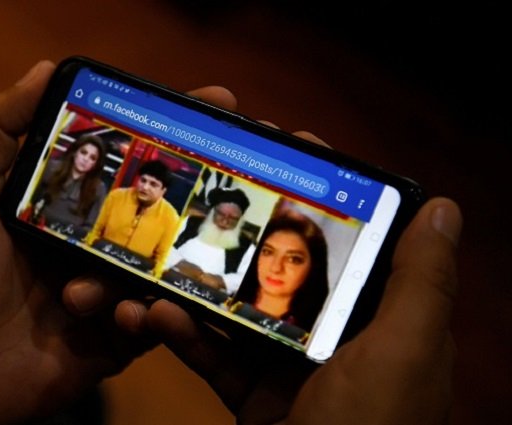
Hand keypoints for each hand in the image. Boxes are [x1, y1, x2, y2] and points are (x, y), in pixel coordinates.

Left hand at [0, 60, 238, 423]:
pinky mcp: (125, 332)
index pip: (131, 158)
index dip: (173, 128)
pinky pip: (157, 320)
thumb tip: (46, 70)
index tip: (218, 101)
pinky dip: (151, 317)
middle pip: (163, 208)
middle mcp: (101, 240)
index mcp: (75, 204)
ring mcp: (117, 286)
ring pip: (163, 268)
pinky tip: (125, 315)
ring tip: (113, 277)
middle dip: (201, 191)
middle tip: (236, 171)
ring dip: (155, 269)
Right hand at [143, 193, 460, 422]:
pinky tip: (155, 315)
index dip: (325, 197)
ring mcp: (291, 369)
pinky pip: (216, 358)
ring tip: (167, 258)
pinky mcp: (253, 396)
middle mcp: (337, 339)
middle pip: (291, 270)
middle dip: (254, 230)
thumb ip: (421, 282)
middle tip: (217, 187)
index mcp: (382, 321)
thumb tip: (443, 206)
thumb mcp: (405, 351)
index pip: (355, 243)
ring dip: (203, 288)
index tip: (289, 152)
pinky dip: (186, 338)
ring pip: (242, 313)